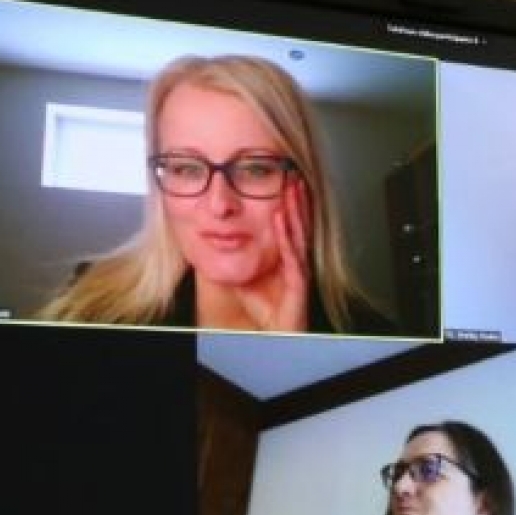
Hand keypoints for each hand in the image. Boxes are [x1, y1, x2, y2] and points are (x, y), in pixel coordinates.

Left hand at [239, 174, 314, 332]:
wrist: (268, 340)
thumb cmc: (259, 313)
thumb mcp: (239, 276)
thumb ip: (233, 258)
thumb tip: (217, 238)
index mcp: (285, 261)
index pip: (288, 228)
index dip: (288, 206)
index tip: (284, 182)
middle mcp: (295, 265)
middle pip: (298, 226)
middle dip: (296, 200)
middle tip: (293, 174)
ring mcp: (299, 275)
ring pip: (298, 236)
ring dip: (295, 211)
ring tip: (292, 188)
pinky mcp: (298, 288)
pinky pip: (292, 258)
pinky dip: (286, 237)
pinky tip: (281, 219)